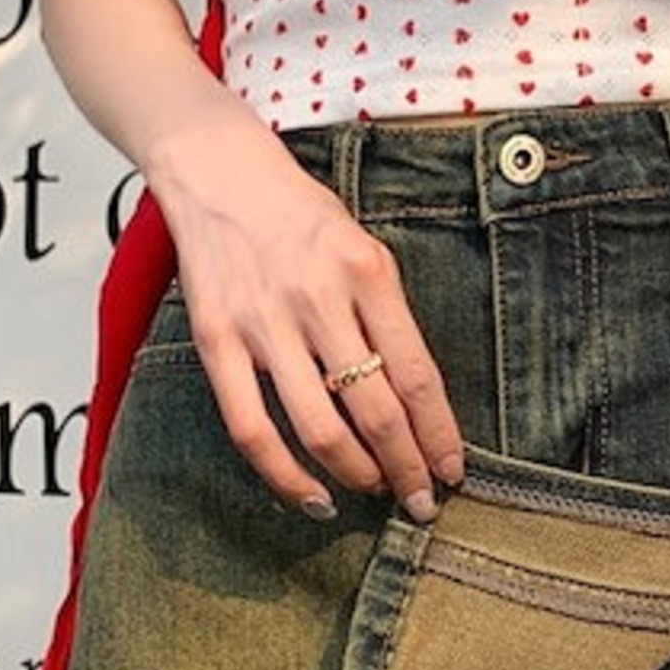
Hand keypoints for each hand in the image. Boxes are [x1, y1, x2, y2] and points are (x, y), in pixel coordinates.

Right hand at [145, 119, 464, 521]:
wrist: (217, 170)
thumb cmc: (300, 214)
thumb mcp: (365, 249)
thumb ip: (389, 318)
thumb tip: (415, 400)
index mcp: (368, 274)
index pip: (417, 376)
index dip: (440, 435)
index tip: (453, 470)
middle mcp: (320, 300)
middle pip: (377, 411)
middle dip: (408, 468)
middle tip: (422, 500)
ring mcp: (264, 324)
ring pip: (321, 429)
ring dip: (357, 475)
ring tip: (376, 491)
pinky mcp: (216, 341)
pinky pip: (252, 430)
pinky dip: (286, 476)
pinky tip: (313, 497)